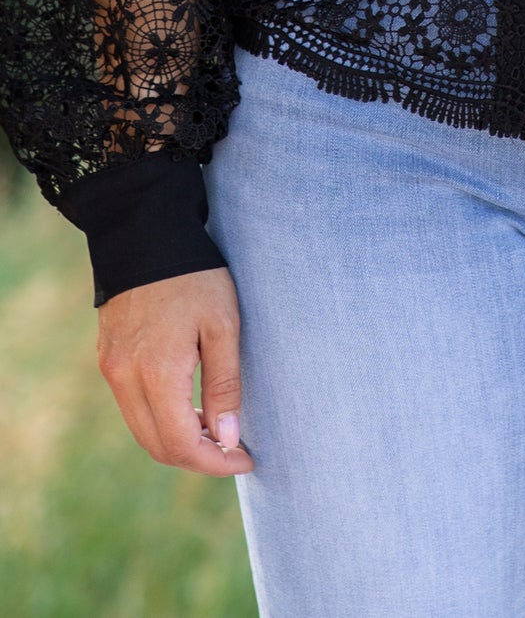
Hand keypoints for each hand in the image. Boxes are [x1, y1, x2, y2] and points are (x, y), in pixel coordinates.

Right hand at [96, 266, 253, 476]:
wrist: (146, 233)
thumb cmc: (194, 275)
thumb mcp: (223, 325)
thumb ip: (225, 384)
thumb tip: (229, 438)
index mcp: (157, 374)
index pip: (182, 445)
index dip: (215, 461)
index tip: (246, 457)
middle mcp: (126, 379)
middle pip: (158, 446)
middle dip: (198, 457)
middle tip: (235, 448)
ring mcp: (112, 370)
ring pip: (143, 430)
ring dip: (178, 440)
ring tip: (217, 427)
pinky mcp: (108, 359)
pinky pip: (132, 408)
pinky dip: (160, 419)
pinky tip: (189, 405)